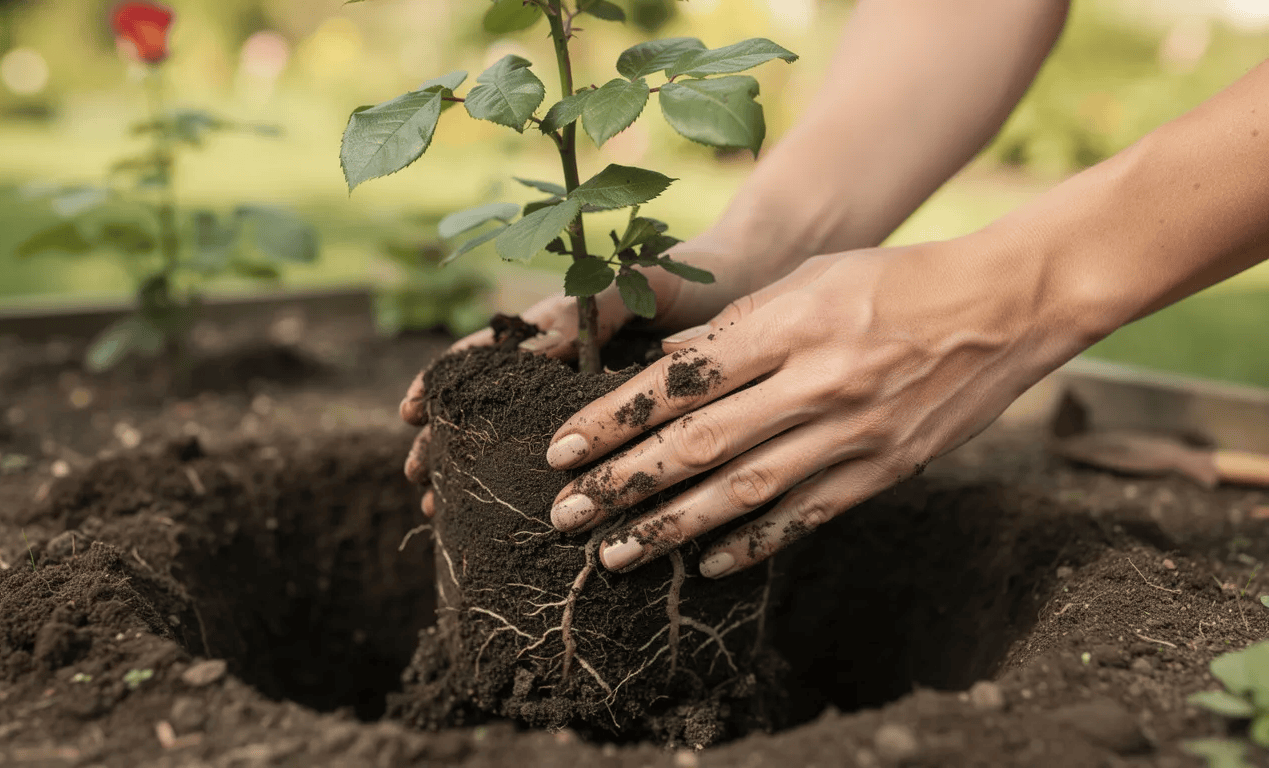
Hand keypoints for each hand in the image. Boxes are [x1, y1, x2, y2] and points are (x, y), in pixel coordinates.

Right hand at [400, 233, 754, 514]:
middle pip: (492, 406)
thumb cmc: (696, 274)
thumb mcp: (643, 279)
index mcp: (565, 325)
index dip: (447, 382)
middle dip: (449, 442)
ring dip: (478, 469)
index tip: (410, 411)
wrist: (751, 281)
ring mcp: (592, 396)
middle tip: (419, 484)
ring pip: (522, 438)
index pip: (489, 355)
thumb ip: (594, 302)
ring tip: (442, 509)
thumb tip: (537, 341)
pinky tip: (514, 515)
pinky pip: (574, 457)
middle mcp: (569, 364)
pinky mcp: (624, 421)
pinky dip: (537, 484)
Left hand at [543, 234, 1090, 577]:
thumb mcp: (810, 278)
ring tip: (613, 554)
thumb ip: (737, 326)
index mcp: (788, 322)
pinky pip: (805, 516)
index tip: (561, 450)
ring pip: (743, 492)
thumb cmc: (895, 279)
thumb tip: (666, 370)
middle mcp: (815, 381)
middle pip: (698, 444)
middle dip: (622, 484)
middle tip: (565, 515)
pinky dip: (752, 544)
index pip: (679, 381)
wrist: (1007, 305)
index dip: (612, 420)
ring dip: (671, 527)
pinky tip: (705, 564)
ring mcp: (852, 432)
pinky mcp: (884, 469)